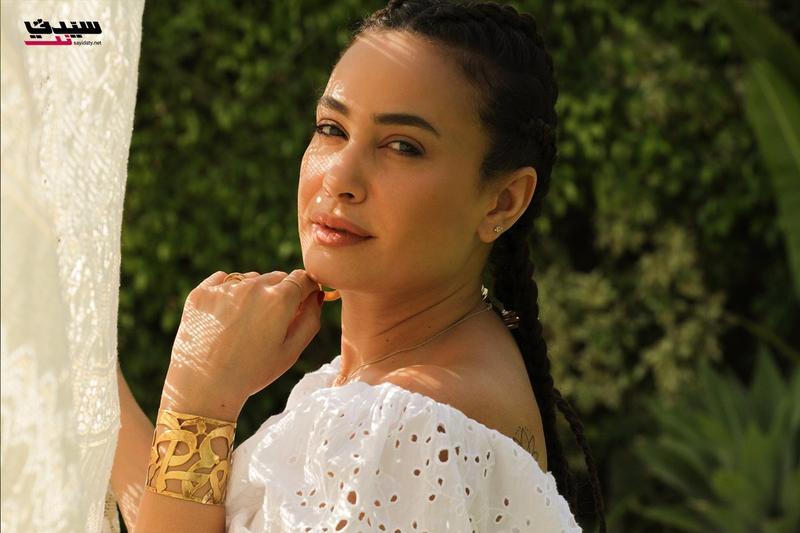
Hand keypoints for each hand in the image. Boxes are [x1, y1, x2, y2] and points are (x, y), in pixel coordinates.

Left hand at [161, 269, 322, 418]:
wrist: (204, 387)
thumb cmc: (252, 373)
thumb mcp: (291, 352)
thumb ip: (311, 320)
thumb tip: (316, 296)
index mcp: (280, 300)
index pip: (303, 278)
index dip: (306, 290)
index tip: (301, 303)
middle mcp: (253, 286)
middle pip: (277, 277)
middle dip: (280, 293)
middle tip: (270, 322)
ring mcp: (225, 287)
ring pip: (250, 279)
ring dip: (254, 293)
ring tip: (244, 325)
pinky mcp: (202, 292)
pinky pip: (222, 280)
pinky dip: (227, 292)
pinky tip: (225, 318)